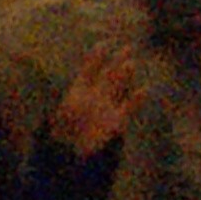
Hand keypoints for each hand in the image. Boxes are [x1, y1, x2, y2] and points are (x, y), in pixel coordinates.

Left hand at [46, 39, 142, 156]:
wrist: (71, 154)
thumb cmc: (63, 132)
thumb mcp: (60, 115)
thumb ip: (65, 101)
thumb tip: (55, 96)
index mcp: (79, 91)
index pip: (88, 71)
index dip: (95, 59)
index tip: (102, 45)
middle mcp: (96, 95)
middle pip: (109, 75)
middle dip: (117, 61)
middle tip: (127, 47)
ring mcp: (107, 107)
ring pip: (118, 87)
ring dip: (125, 77)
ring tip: (131, 64)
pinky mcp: (116, 121)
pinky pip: (128, 108)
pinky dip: (136, 101)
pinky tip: (144, 91)